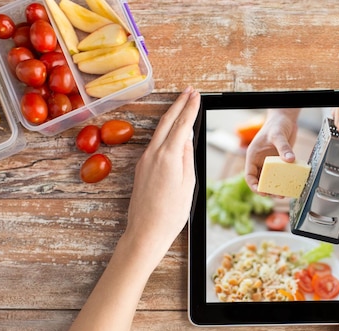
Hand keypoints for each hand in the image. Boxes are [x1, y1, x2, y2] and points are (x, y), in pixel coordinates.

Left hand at [123, 86, 200, 255]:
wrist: (146, 231)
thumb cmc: (171, 213)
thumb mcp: (188, 184)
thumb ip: (187, 157)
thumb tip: (186, 139)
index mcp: (168, 156)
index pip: (182, 124)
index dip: (190, 108)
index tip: (197, 95)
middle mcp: (153, 153)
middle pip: (167, 121)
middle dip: (179, 104)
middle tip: (190, 91)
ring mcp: (145, 159)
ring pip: (159, 130)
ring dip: (171, 115)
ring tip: (182, 104)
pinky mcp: (141, 167)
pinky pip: (155, 142)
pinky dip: (165, 131)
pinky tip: (171, 130)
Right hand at [244, 108, 300, 191]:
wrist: (285, 119)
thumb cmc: (276, 124)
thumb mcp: (278, 135)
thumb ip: (283, 147)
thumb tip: (290, 160)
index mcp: (253, 156)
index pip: (249, 175)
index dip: (254, 185)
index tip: (262, 192)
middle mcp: (260, 161)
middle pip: (260, 180)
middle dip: (268, 189)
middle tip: (277, 195)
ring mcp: (270, 162)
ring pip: (270, 179)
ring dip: (276, 187)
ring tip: (284, 193)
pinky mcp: (280, 162)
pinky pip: (281, 174)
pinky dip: (284, 180)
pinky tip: (291, 184)